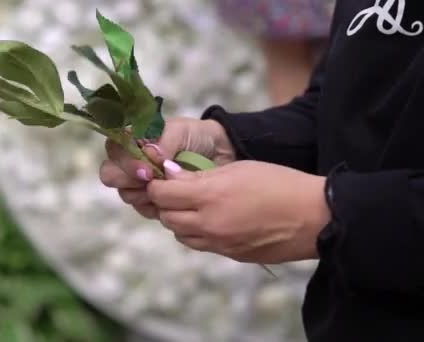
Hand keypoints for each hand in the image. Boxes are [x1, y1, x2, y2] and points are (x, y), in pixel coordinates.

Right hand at [99, 117, 234, 218]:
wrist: (218, 154)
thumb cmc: (194, 137)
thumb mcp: (180, 130)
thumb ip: (163, 141)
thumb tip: (149, 154)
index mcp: (131, 141)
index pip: (113, 150)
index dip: (124, 162)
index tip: (146, 170)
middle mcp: (129, 163)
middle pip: (110, 175)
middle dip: (127, 180)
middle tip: (150, 181)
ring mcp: (138, 184)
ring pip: (126, 194)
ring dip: (144, 193)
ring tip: (166, 189)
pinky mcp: (151, 202)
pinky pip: (143, 209)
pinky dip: (156, 206)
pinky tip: (171, 200)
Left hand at [147, 160, 330, 263]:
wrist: (315, 217)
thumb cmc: (279, 183)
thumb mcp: (238, 169)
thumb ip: (200, 175)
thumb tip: (170, 175)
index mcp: (210, 197)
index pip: (162, 195)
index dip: (156, 185)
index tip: (161, 178)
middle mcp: (209, 224)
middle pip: (167, 218)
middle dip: (165, 204)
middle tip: (176, 191)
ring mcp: (219, 244)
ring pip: (180, 235)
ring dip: (179, 220)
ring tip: (194, 206)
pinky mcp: (230, 256)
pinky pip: (201, 245)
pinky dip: (197, 233)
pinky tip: (211, 220)